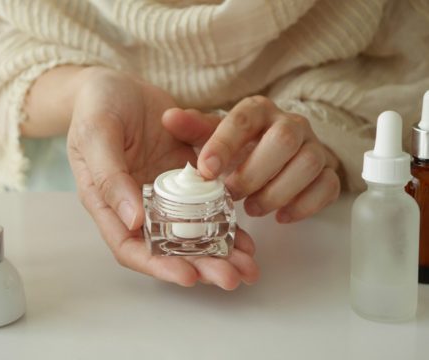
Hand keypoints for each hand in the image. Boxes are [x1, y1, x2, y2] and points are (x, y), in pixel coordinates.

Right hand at [66, 67, 258, 288]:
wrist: (116, 84)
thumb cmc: (96, 106)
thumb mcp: (96, 134)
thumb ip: (111, 176)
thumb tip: (133, 221)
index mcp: (109, 203)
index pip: (130, 247)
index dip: (158, 265)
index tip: (188, 276)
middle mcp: (137, 206)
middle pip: (168, 248)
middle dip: (200, 265)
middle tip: (232, 278)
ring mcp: (163, 194)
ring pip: (192, 232)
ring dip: (220, 251)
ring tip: (248, 266)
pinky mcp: (184, 178)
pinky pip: (207, 204)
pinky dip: (226, 221)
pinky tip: (247, 236)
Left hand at [163, 96, 340, 222]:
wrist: (279, 150)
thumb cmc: (242, 145)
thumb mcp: (214, 134)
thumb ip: (193, 129)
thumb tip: (168, 119)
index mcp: (258, 111)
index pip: (243, 119)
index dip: (224, 144)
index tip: (206, 171)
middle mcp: (290, 123)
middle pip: (283, 140)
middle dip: (254, 173)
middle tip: (232, 195)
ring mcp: (313, 146)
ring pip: (309, 163)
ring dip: (278, 191)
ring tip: (253, 209)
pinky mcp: (328, 171)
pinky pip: (328, 185)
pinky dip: (305, 205)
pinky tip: (282, 216)